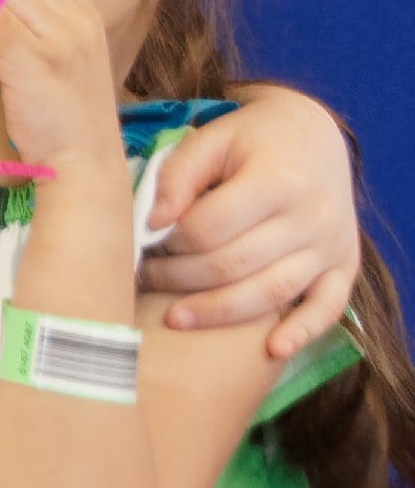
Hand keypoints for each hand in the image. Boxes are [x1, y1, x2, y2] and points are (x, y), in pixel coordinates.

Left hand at [141, 88, 361, 356]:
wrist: (314, 136)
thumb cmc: (249, 140)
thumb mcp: (211, 139)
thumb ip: (178, 176)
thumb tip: (152, 223)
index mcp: (277, 179)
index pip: (209, 227)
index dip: (167, 241)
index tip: (142, 242)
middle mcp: (312, 216)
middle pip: (234, 265)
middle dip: (179, 278)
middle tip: (146, 277)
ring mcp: (331, 245)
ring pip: (271, 294)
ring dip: (217, 312)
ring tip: (173, 318)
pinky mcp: (344, 266)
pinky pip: (327, 308)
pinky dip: (302, 333)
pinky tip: (271, 351)